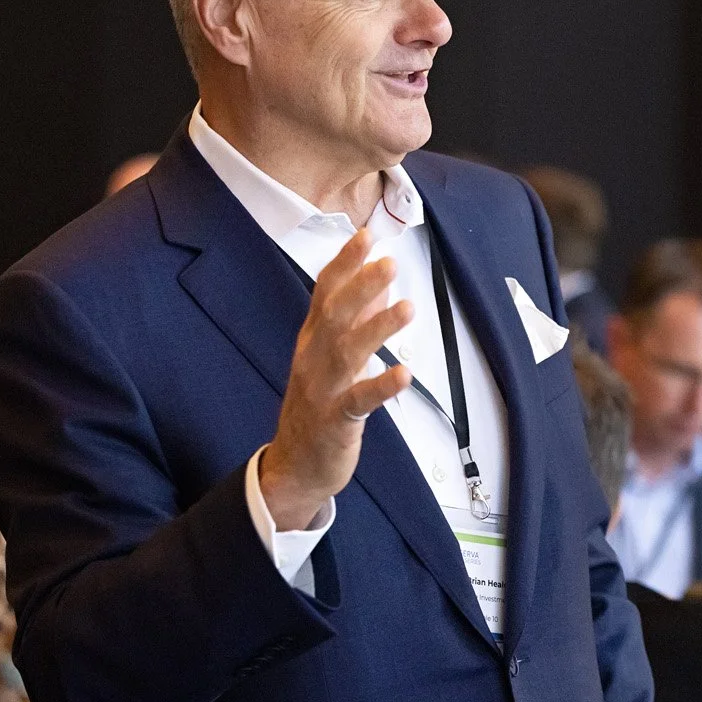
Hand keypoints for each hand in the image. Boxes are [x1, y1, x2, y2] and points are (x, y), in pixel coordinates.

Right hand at [261, 229, 414, 529]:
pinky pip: (359, 402)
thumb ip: (356, 323)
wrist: (294, 466)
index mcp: (312, 340)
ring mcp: (321, 390)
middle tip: (389, 263)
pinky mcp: (335, 422)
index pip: (325, 293)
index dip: (344, 264)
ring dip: (376, 329)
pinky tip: (404, 373)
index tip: (365, 235)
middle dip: (360, 287)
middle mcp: (312, 359)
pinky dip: (381, 386)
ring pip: (347, 353)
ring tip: (406, 308)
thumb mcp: (332, 359)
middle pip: (334, 316)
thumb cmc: (317, 406)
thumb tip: (382, 288)